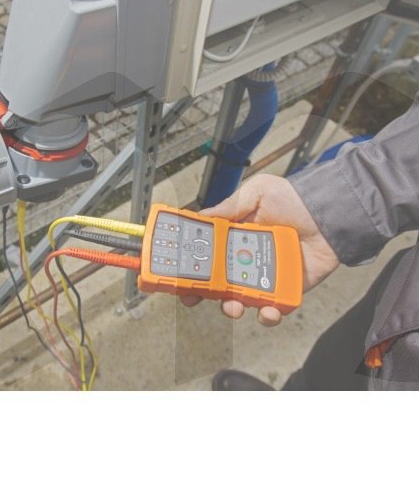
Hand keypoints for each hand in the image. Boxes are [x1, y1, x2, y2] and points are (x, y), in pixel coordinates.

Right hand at [182, 174, 339, 325]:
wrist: (331, 213)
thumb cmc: (295, 199)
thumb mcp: (257, 192)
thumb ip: (229, 206)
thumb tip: (200, 217)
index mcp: (236, 237)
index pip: (208, 254)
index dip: (192, 265)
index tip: (177, 275)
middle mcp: (247, 259)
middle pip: (218, 281)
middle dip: (204, 293)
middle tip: (194, 298)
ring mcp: (266, 277)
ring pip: (241, 300)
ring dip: (232, 308)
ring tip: (234, 307)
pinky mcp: (287, 290)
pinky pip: (273, 309)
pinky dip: (267, 316)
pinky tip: (267, 311)